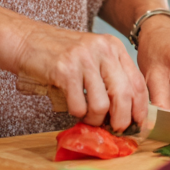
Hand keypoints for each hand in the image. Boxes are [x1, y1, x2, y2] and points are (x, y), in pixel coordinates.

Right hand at [12, 22, 148, 131]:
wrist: (28, 41)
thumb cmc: (61, 53)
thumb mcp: (93, 56)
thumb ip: (111, 76)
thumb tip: (128, 111)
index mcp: (113, 46)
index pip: (137, 82)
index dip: (141, 108)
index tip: (139, 124)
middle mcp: (102, 49)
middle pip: (124, 95)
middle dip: (121, 119)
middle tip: (115, 129)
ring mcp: (83, 58)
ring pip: (101, 105)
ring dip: (94, 119)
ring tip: (86, 115)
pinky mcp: (65, 69)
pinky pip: (78, 105)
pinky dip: (76, 112)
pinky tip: (70, 104)